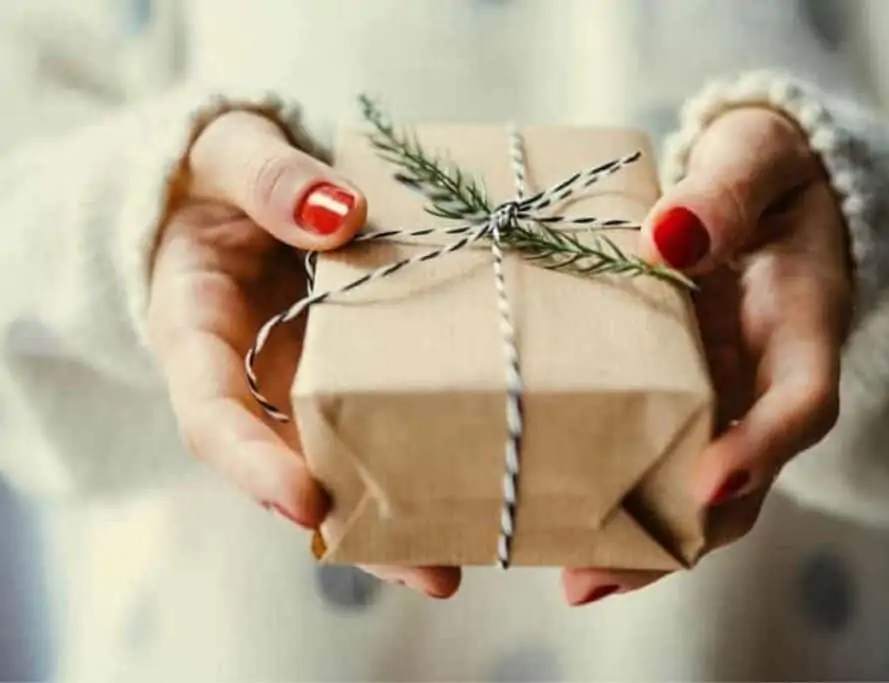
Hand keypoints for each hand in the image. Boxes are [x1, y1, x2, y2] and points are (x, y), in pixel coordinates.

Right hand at [147, 111, 459, 598]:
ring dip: (401, 514)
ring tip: (466, 558)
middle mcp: (252, 379)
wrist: (242, 188)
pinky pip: (384, 418)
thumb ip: (270, 178)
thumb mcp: (231, 153)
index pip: (210, 413)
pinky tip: (479, 483)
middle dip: (357, 525)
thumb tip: (340, 212)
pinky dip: (424, 454)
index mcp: (196, 330)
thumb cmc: (224, 175)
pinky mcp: (354, 373)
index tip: (303, 502)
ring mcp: (306, 384)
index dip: (252, 462)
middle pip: (293, 467)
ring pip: (344, 461)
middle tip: (429, 571)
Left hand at [562, 108, 852, 605]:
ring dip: (644, 541)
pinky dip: (620, 496)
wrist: (757, 188)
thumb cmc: (763, 170)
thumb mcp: (755, 158)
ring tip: (576, 577)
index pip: (800, 402)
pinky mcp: (679, 396)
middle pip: (743, 480)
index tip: (712, 480)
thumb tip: (670, 236)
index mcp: (801, 324)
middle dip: (684, 533)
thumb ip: (726, 191)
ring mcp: (721, 397)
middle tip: (603, 575)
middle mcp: (763, 380)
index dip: (763, 447)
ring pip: (697, 490)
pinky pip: (657, 456)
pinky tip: (563, 521)